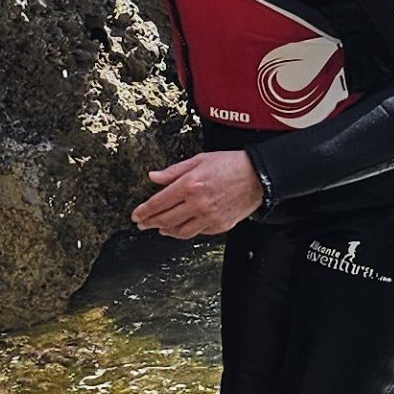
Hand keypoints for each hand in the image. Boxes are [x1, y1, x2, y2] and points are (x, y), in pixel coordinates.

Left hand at [130, 150, 264, 237]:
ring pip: (180, 231)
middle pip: (165, 219)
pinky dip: (186, 231)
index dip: (144, 211)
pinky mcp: (220, 225)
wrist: (257, 175)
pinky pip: (197, 233)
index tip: (136, 215)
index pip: (159, 203)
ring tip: (160, 228)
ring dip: (166, 230)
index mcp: (189, 185)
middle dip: (150, 223)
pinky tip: (181, 228)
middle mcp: (197, 203)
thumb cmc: (230, 164)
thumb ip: (173, 171)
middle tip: (142, 224)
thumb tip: (154, 177)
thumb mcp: (199, 160)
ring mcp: (209, 217)